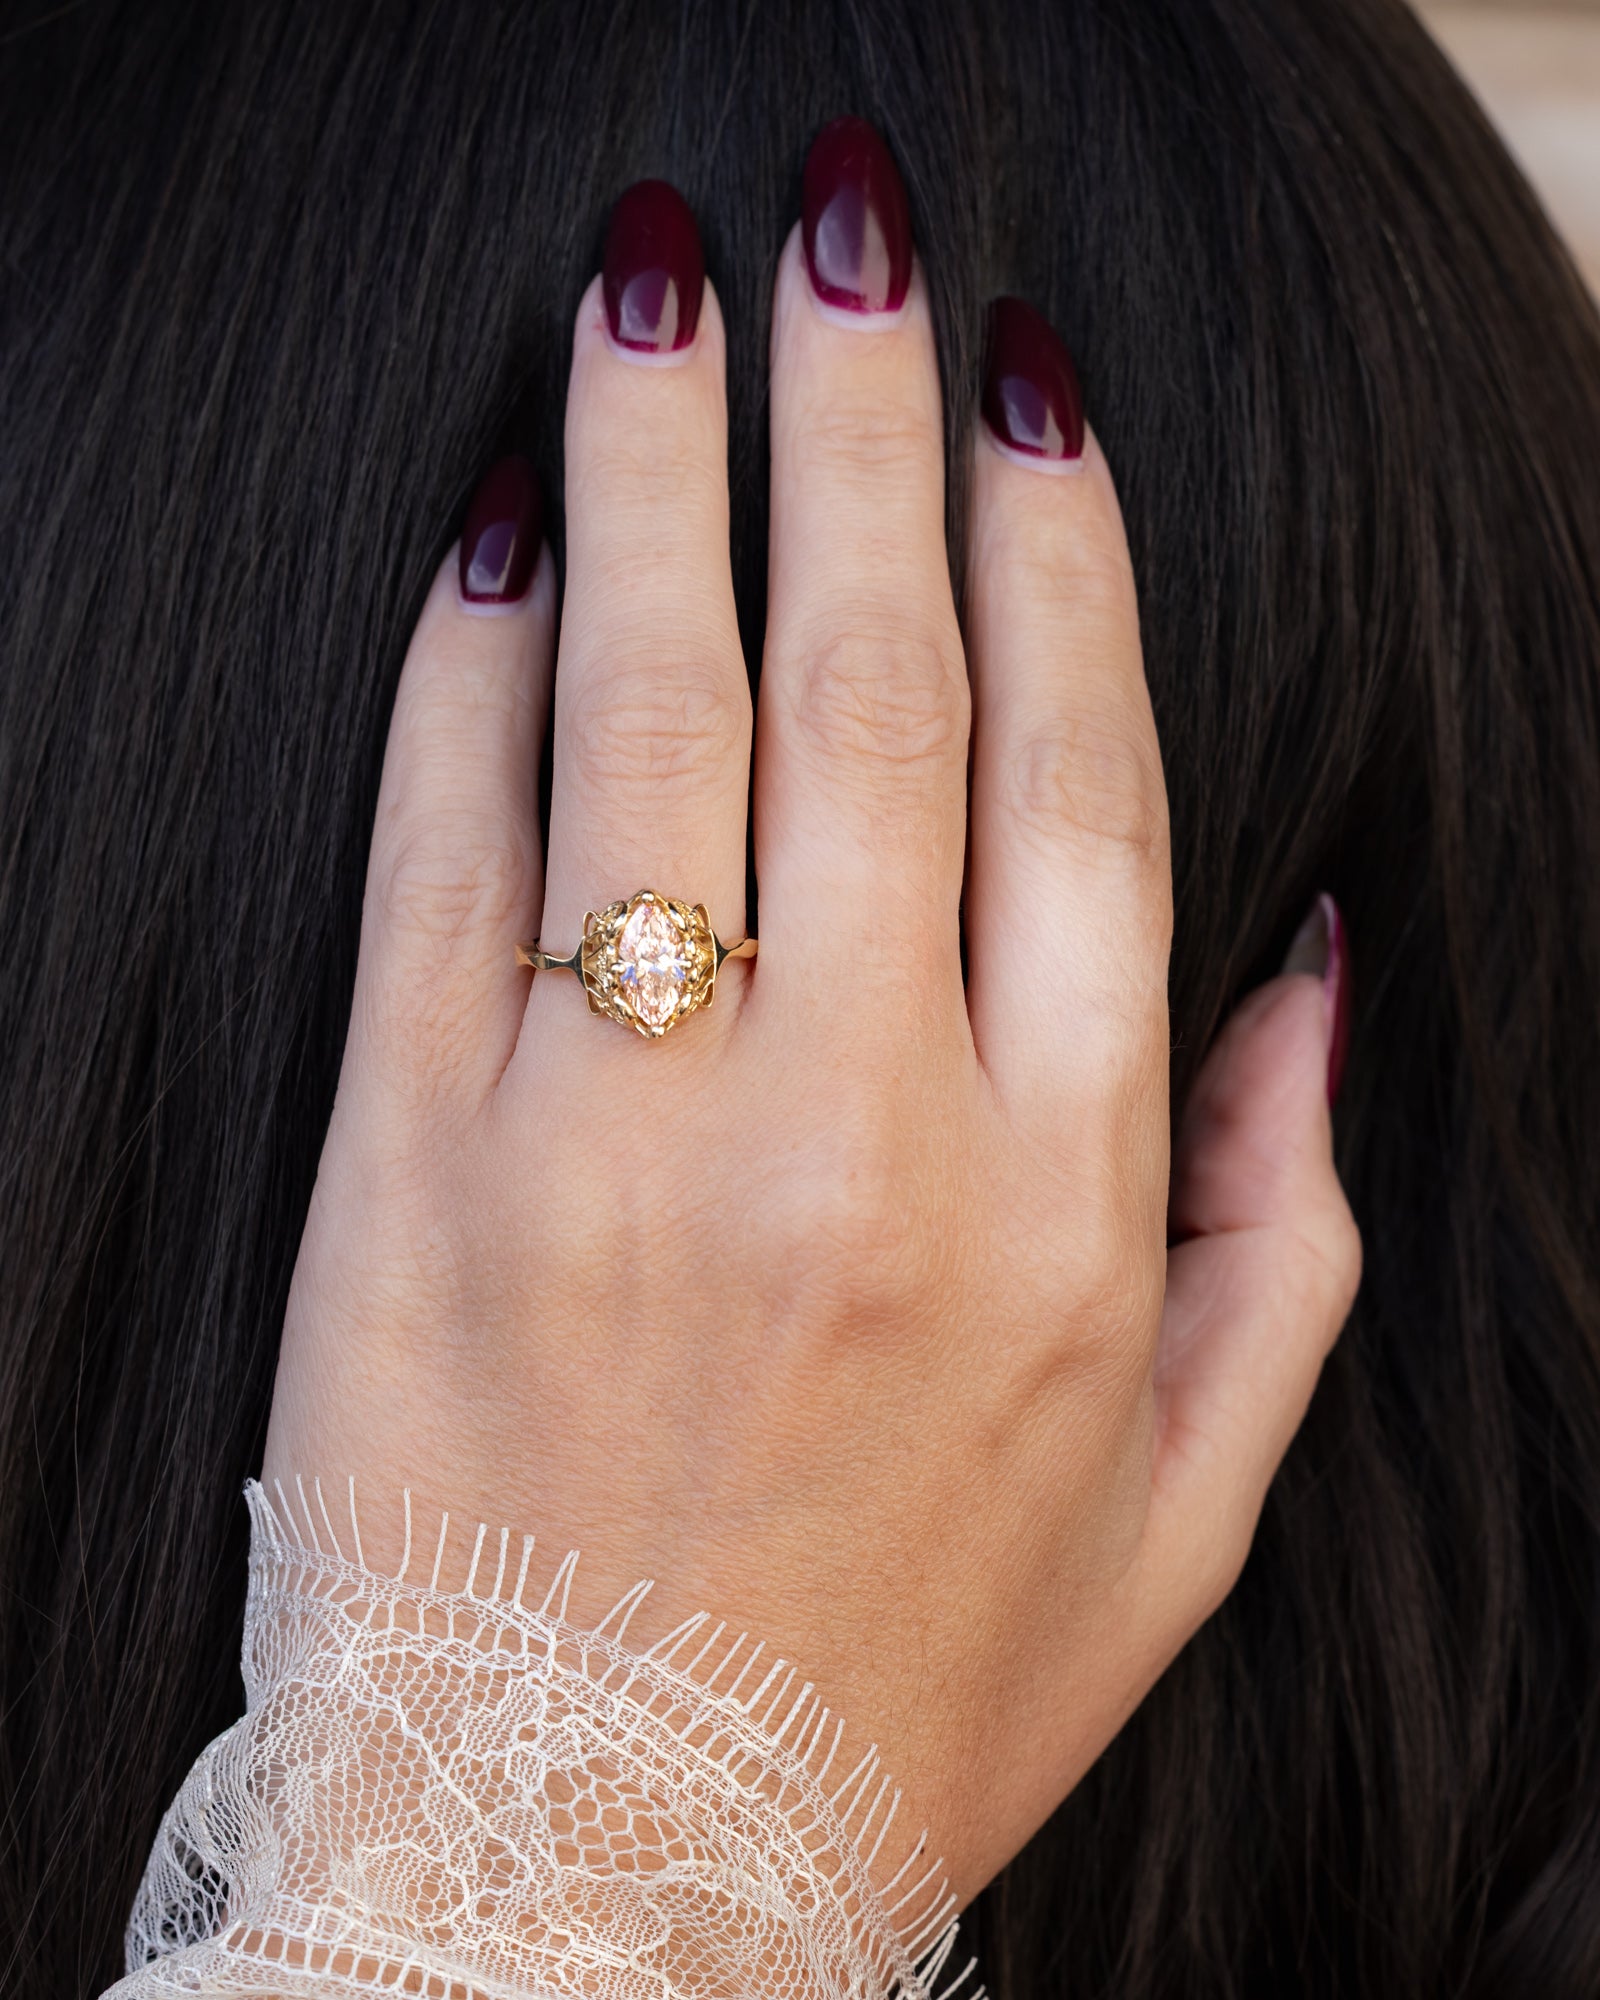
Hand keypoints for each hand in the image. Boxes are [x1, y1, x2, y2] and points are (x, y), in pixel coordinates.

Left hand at [264, 158, 1359, 1902]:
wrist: (584, 1890)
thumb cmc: (890, 1691)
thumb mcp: (1176, 1507)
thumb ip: (1277, 1230)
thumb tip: (1293, 974)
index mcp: (1063, 1202)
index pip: (1082, 778)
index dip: (1063, 547)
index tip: (1029, 386)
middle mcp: (855, 1134)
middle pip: (877, 687)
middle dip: (860, 420)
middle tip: (846, 227)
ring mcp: (614, 1140)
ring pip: (652, 715)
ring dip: (660, 466)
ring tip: (659, 282)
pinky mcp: (409, 1168)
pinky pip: (444, 856)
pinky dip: (464, 668)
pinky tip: (492, 532)